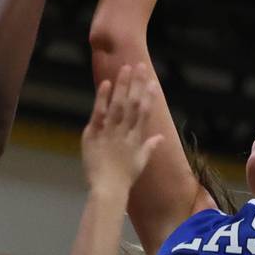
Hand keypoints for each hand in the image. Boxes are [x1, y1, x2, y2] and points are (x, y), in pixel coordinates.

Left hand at [82, 64, 163, 196]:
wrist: (107, 189)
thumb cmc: (124, 178)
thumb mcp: (140, 163)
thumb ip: (150, 147)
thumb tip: (161, 137)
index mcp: (137, 139)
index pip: (145, 113)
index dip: (149, 97)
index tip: (153, 82)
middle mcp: (125, 133)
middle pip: (133, 104)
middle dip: (137, 84)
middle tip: (140, 66)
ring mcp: (109, 133)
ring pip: (118, 105)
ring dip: (122, 85)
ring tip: (125, 68)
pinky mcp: (93, 135)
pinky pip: (99, 114)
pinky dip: (102, 98)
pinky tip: (106, 84)